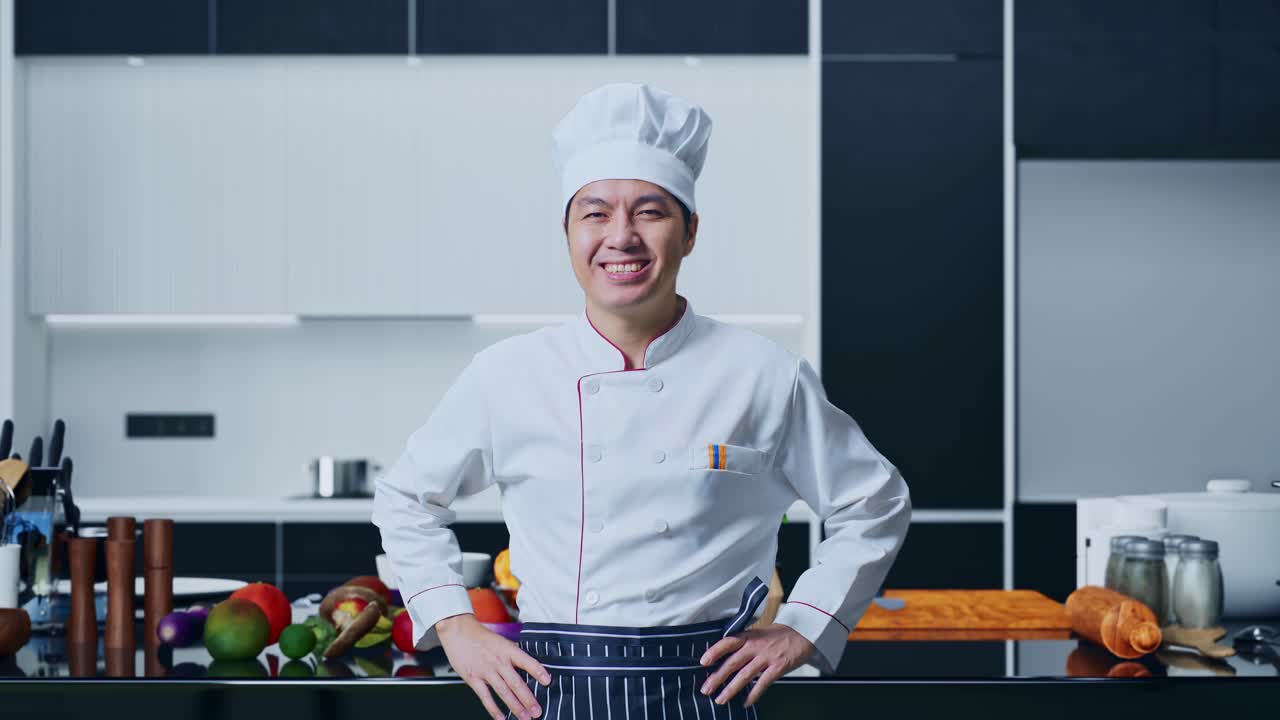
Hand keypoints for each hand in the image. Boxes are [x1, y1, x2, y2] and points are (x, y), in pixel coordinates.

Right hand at [437, 613, 549, 719]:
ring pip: (503, 692)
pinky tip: (501, 717)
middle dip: (528, 699)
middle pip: (516, 683)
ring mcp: (486, 671)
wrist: (459, 631)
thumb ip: (513, 655)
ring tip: (524, 717)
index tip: (547, 681)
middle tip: (537, 711)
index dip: (538, 671)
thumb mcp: (502, 641)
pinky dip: (493, 709)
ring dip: (515, 707)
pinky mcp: (473, 678)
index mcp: (508, 650)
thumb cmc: (481, 637)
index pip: (526, 661)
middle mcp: (498, 661)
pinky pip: (485, 697)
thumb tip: (528, 668)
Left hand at [698, 623, 815, 707]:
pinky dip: (753, 694)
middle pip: (732, 662)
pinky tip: (745, 702)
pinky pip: (763, 683)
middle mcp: (755, 646)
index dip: (714, 651)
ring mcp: (767, 657)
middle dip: (717, 677)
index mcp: (749, 636)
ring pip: (745, 675)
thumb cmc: (779, 635)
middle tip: (706, 689)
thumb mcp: (758, 634)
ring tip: (721, 699)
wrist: (804, 632)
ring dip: (731, 689)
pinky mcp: (778, 667)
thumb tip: (725, 658)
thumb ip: (744, 644)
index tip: (702, 662)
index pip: (727, 642)